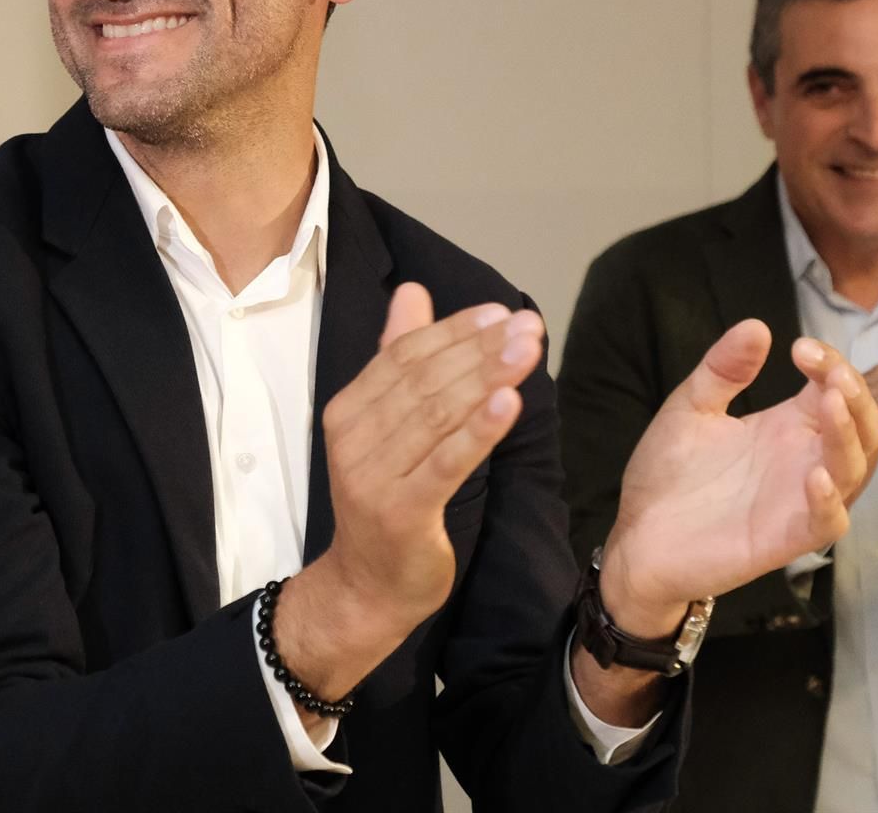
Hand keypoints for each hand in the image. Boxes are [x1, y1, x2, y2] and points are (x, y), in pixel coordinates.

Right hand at [273, 283, 538, 709]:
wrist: (368, 586)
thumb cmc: (388, 499)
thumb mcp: (388, 424)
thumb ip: (396, 357)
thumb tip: (411, 290)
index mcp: (349, 409)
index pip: (403, 355)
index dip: (453, 330)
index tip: (501, 312)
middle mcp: (352, 437)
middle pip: (424, 380)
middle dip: (480, 349)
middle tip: (528, 327)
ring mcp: (371, 476)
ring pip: (437, 415)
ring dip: (486, 378)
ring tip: (528, 353)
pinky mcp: (399, 511)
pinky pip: (445, 464)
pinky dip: (477, 431)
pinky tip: (508, 405)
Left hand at [596, 322, 877, 636]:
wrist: (638, 537)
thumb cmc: (669, 475)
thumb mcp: (691, 407)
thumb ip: (723, 369)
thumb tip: (757, 326)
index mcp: (789, 425)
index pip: (840, 389)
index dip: (838, 364)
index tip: (802, 347)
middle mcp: (805, 459)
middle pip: (864, 425)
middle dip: (859, 393)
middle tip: (832, 372)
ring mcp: (801, 500)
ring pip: (855, 468)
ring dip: (850, 434)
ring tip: (830, 400)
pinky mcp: (787, 539)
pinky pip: (827, 522)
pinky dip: (828, 499)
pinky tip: (814, 476)